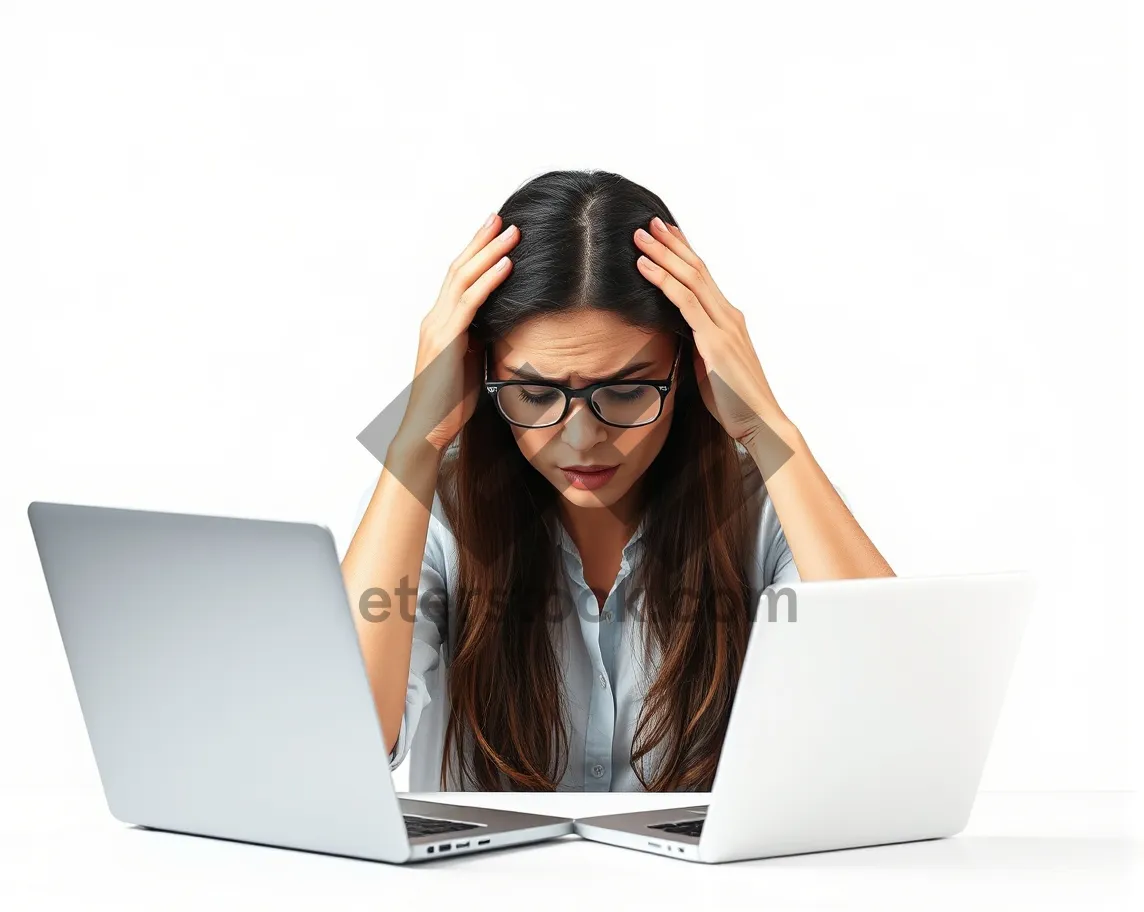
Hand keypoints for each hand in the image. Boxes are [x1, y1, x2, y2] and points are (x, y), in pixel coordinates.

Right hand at [398, 213, 518, 453]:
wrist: (427, 431)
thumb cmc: (449, 405)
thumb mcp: (471, 364)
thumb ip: (480, 341)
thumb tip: (500, 328)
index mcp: (441, 324)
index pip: (459, 279)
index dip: (477, 253)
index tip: (496, 233)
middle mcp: (435, 319)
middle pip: (459, 269)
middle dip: (482, 241)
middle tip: (502, 217)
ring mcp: (438, 328)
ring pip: (464, 279)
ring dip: (490, 252)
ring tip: (512, 232)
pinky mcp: (446, 341)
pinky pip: (470, 303)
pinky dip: (489, 280)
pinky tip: (506, 265)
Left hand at [634, 217, 793, 448]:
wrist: (760, 421)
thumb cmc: (735, 401)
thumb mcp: (710, 367)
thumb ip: (698, 347)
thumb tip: (681, 339)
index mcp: (729, 320)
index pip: (703, 277)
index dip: (683, 253)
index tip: (665, 236)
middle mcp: (729, 315)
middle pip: (696, 268)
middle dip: (671, 243)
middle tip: (648, 223)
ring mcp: (723, 325)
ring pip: (689, 278)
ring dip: (662, 254)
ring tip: (640, 236)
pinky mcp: (714, 340)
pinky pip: (684, 302)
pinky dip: (662, 281)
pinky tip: (644, 266)